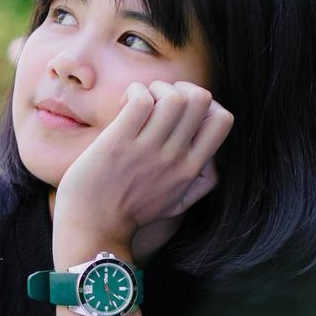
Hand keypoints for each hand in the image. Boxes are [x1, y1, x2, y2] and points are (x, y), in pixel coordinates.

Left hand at [53, 80, 232, 253]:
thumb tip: (215, 160)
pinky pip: (140, 99)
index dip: (204, 104)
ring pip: (172, 96)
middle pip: (200, 99)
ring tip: (137, 102)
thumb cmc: (130, 214)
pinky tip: (123, 105)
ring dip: (154, 88)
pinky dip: (134, 92)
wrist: (93, 228)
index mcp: (190, 169)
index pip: (223, 120)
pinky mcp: (118, 142)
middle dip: (179, 88)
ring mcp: (147, 150)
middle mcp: (174, 158)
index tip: (180, 113)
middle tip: (156, 102)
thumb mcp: (176, 205)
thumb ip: (201, 184)